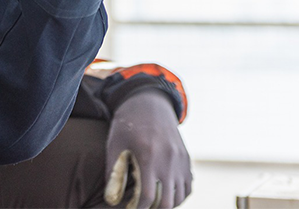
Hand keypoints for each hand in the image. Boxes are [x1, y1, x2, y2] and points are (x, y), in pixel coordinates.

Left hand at [104, 91, 191, 208]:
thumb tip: (110, 199)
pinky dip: (178, 195)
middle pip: (167, 202)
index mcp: (149, 156)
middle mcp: (169, 160)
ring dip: (166, 204)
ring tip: (150, 202)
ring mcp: (181, 160)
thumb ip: (113, 173)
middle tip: (140, 206)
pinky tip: (163, 193)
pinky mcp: (186, 159)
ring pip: (179, 196)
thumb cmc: (128, 123)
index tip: (130, 208)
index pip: (147, 196)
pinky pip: (188, 186)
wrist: (150, 102)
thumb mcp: (115, 144)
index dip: (138, 208)